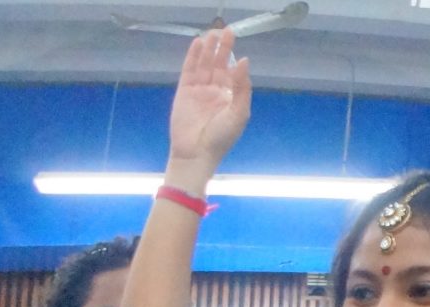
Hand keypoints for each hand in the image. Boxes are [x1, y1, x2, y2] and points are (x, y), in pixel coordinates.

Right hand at [167, 29, 251, 175]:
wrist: (196, 152)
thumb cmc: (222, 137)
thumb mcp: (239, 113)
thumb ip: (242, 87)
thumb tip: (244, 62)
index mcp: (231, 98)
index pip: (233, 73)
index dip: (234, 58)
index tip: (236, 43)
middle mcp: (216, 91)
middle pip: (219, 64)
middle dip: (222, 48)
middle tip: (227, 30)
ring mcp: (199, 90)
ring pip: (204, 64)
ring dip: (208, 49)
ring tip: (213, 32)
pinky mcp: (185, 90)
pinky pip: (190, 69)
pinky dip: (193, 56)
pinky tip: (198, 44)